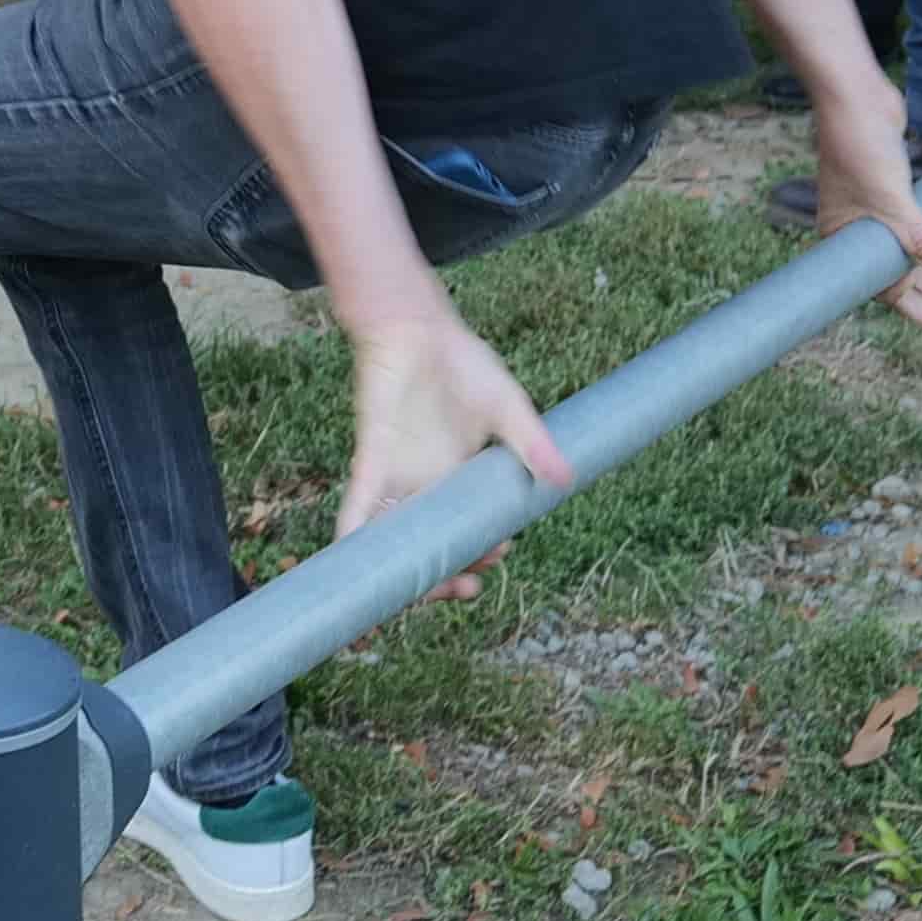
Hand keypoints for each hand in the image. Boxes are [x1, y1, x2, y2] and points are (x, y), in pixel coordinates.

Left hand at [334, 289, 574, 597]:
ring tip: (435, 591)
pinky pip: (359, 508)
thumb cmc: (460, 364)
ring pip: (395, 542)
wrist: (419, 329)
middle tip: (468, 586)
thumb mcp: (508, 410)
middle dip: (446, 577)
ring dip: (408, 572)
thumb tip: (565, 479)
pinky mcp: (372, 462)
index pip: (464, 530)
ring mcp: (396, 477)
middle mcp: (423, 486)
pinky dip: (355, 537)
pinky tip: (358, 564)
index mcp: (455, 478)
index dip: (478, 552)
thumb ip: (533, 445)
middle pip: (430, 547)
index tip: (499, 556)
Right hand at [802, 107, 921, 326]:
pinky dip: (917, 232)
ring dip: (915, 261)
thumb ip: (921, 238)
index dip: (901, 301)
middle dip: (909, 287)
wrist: (856, 98)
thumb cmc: (862, 150)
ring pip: (893, 241)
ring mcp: (868, 201)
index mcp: (840, 233)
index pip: (872, 279)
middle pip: (882, 264)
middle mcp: (851, 221)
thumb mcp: (896, 202)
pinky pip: (903, 216)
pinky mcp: (885, 181)